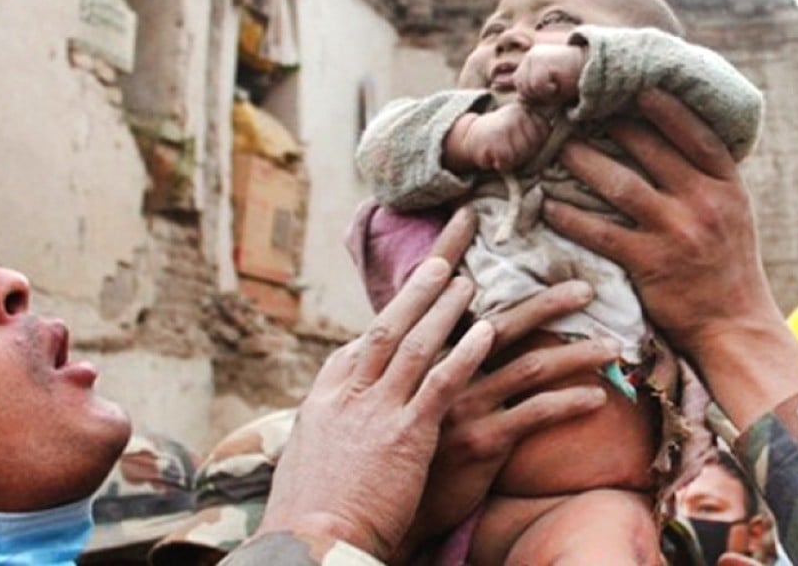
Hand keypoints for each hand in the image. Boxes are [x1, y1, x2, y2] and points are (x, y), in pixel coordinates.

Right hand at [254, 211, 495, 560]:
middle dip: (418, 289)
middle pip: (389, 325)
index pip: (365, 340)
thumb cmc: (315, 508)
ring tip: (469, 282)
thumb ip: (337, 421)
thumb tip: (347, 405)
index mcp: (329, 394)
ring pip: (416, 344)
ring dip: (445, 309)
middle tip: (445, 259)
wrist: (311, 543)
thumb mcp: (315, 453)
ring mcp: (378, 411)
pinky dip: (464, 354)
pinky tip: (486, 333)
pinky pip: (441, 383)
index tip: (415, 288)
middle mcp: (351, 392)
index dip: (393, 310)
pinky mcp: (406, 436)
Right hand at [405, 283, 614, 545]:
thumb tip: (464, 332)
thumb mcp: (404, 395)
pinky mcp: (482, 441)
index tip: (483, 227)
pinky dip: (570, 402)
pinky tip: (597, 398)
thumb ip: (431, 360)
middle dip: (548, 303)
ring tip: (612, 349)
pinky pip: (536, 412)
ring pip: (530, 366)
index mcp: (425, 354)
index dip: (466, 261)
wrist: (388, 505)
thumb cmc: (407, 447)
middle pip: (502, 324)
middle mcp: (442, 371)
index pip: (457, 303)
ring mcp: (463, 405)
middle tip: (586, 289)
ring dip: (577, 355)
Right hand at [444, 103, 549, 172]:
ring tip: (502, 149)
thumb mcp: (523, 127)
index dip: (533, 144)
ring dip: (512, 160)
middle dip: (523, 154)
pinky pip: (508, 162)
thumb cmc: (503, 136)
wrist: (472, 136)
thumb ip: (541, 131)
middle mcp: (519, 114)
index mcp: (529, 110)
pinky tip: (495, 155)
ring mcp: (508, 126)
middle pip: (534, 148)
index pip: (544, 136)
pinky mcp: (496, 140)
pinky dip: (501, 164)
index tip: (518, 139)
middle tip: (508, 145)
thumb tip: (568, 142)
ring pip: (522, 156)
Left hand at [514, 44, 583, 108]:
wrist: (595, 68)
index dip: (534, 95)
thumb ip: (535, 91)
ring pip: (527, 87)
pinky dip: (548, 91)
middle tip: (556, 90)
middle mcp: (530, 56)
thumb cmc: (574, 81)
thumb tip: (520, 100)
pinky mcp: (541, 59)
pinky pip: (536, 85)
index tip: (553, 91)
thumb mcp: (551, 88)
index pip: (520, 85)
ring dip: (543, 94)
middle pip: (521, 87)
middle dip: (537, 96)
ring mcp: (534, 56)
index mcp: (531, 62)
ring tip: (559, 86)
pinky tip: (560, 83)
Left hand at [543, 88, 797, 428]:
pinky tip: (549, 205)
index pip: (697, 135)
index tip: (638, 86)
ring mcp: (676, 233)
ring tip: (559, 148)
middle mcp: (704, 203)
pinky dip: (572, 217)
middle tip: (580, 109)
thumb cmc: (728, 265)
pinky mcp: (649, 263)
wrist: (735, 325)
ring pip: (621, 185)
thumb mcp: (733, 214)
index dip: (667, 108)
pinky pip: (601, 232)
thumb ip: (705, 179)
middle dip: (613, 126)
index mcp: (727, 187)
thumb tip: (671, 139)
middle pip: (652, 150)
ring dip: (585, 163)